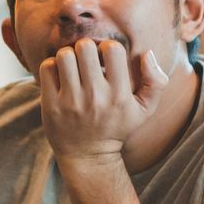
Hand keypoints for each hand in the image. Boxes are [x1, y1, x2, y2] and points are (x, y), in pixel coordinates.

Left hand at [36, 39, 168, 162]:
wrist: (89, 156)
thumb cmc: (117, 127)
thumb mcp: (145, 109)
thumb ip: (156, 81)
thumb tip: (147, 53)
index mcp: (119, 95)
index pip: (112, 49)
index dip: (108, 47)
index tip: (105, 58)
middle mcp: (95, 97)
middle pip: (85, 47)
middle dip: (86, 49)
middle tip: (86, 60)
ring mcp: (71, 101)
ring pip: (64, 55)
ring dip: (68, 56)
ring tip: (73, 67)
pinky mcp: (51, 105)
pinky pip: (47, 68)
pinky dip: (52, 66)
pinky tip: (60, 76)